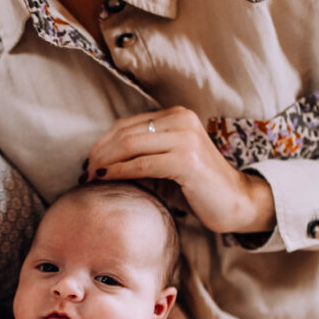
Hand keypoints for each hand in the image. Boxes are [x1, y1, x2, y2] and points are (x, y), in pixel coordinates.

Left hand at [84, 108, 275, 234]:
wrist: (235, 203)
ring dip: (105, 162)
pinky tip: (105, 179)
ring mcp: (185, 138)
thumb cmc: (197, 188)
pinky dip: (119, 171)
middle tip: (84, 171)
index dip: (102, 142)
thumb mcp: (165, 166)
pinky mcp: (186, 160)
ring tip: (90, 177)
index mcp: (177, 116)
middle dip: (99, 152)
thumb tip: (99, 163)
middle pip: (125, 132)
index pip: (127, 124)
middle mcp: (182, 120)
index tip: (87, 162)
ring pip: (131, 144)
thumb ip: (140, 157)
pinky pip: (142, 163)